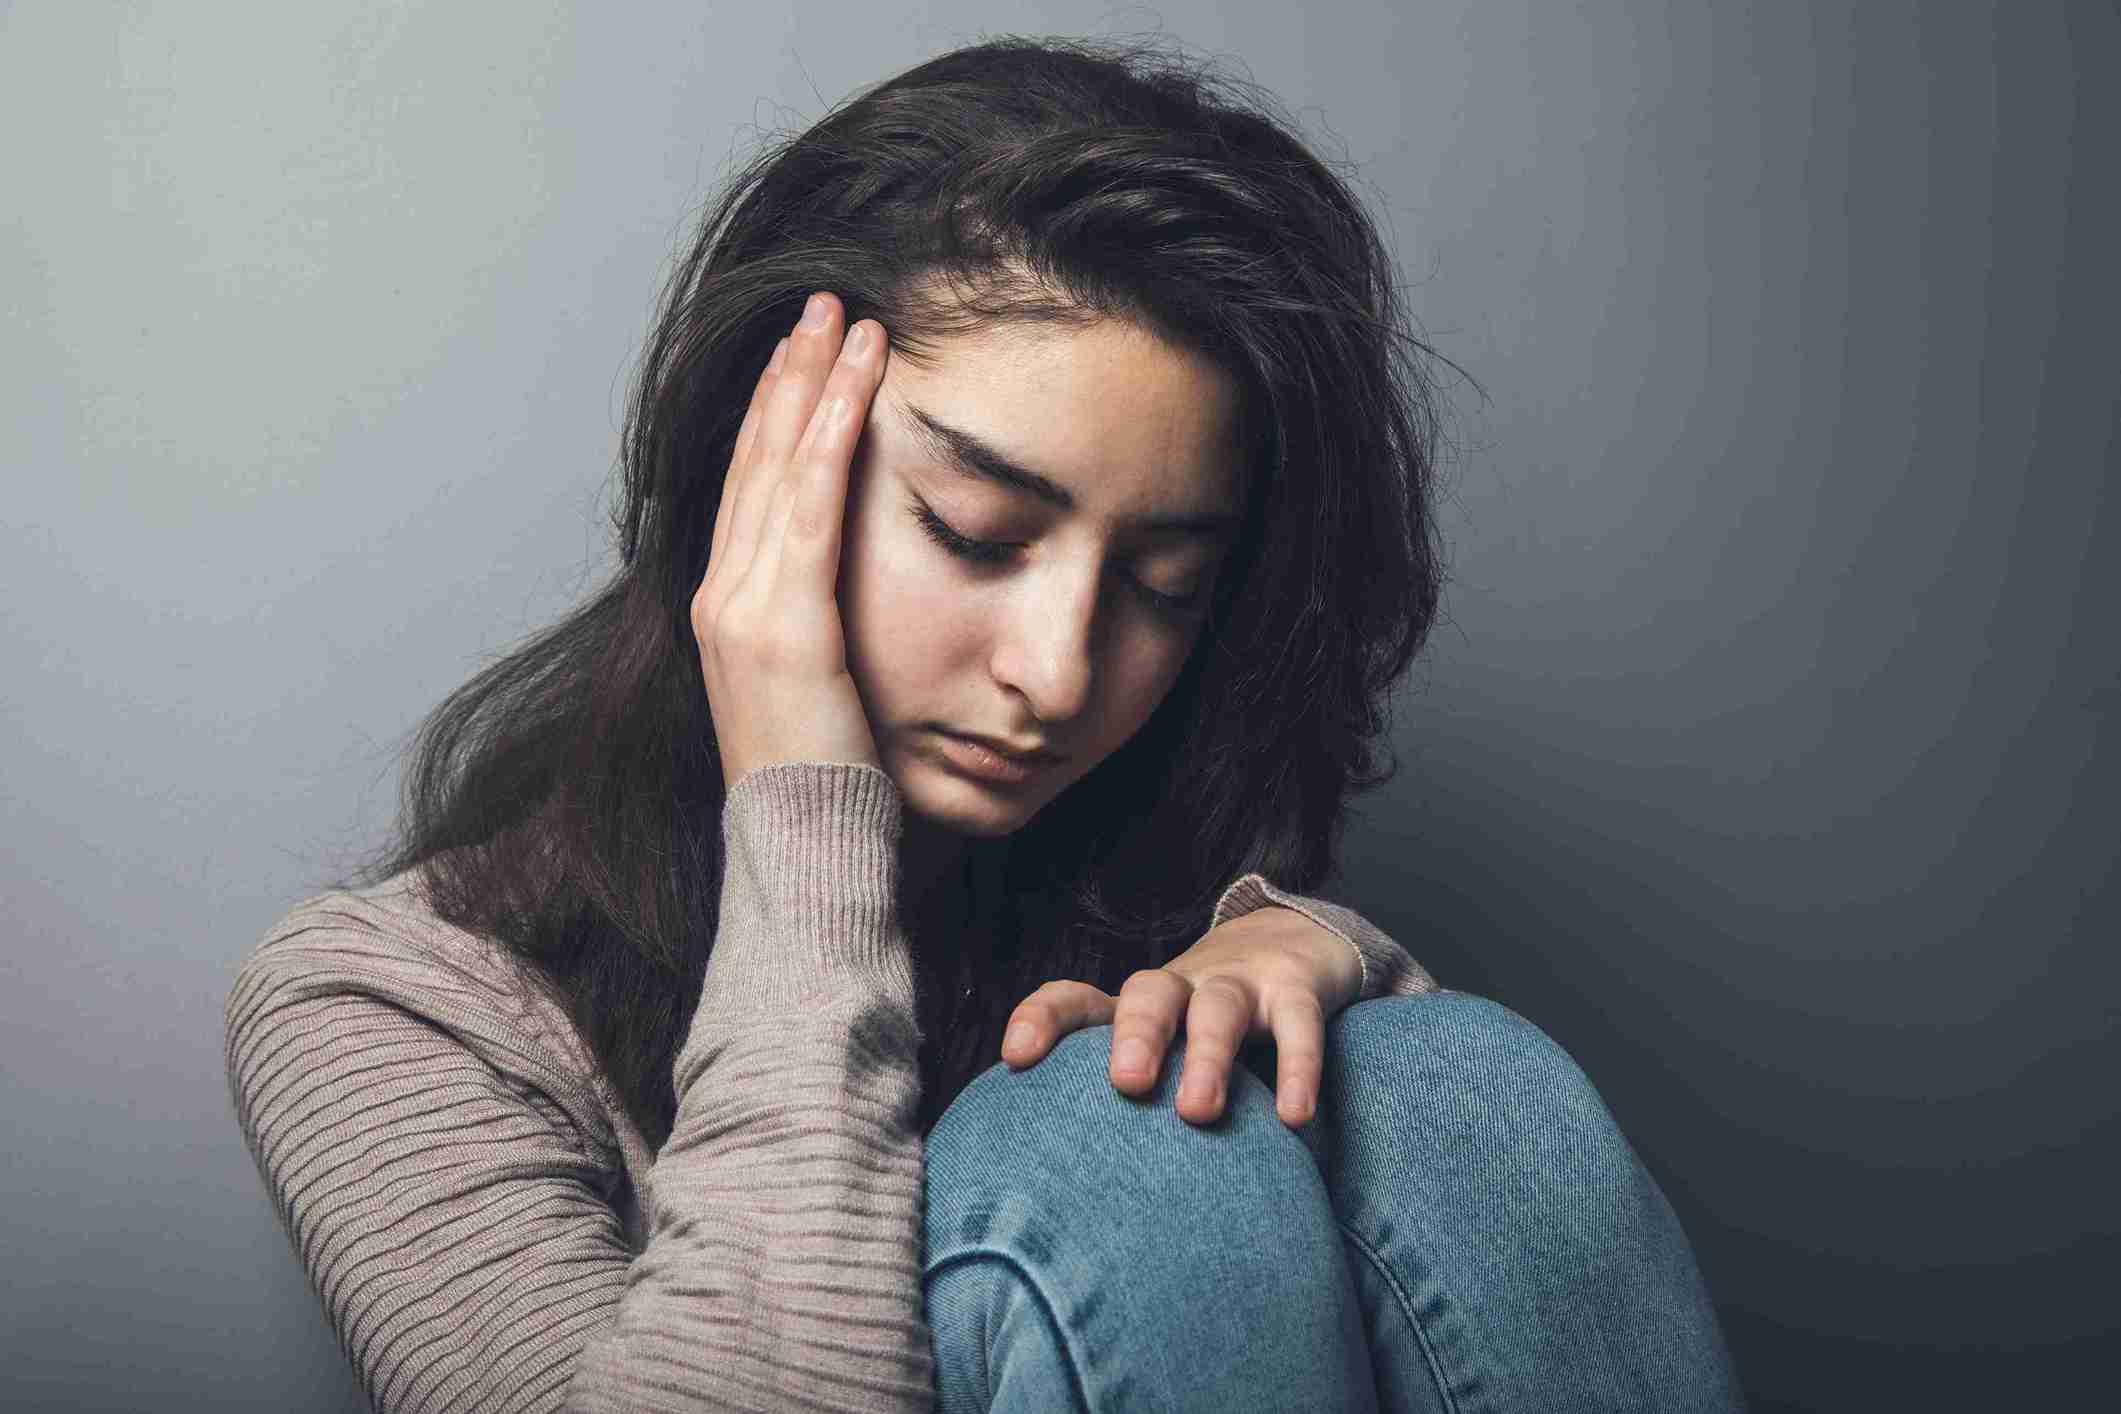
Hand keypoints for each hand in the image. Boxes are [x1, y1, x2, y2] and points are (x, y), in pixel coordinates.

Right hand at [695, 292, 888, 787]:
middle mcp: (722, 598)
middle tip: (822, 304)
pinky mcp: (784, 623)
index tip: (804, 354)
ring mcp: (744, 608)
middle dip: (789, 374)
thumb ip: (814, 631)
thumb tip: (849, 594)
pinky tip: (857, 382)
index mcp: (726, 610)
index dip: (774, 413)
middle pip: (754, 459)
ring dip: (815, 383)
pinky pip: (812, 505)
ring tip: (848, 320)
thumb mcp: (811, 691)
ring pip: (779, 466)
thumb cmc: (824, 784)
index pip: (749, 488)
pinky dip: (832, 434)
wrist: (805, 853)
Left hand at [999, 905, 1363, 1128]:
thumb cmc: (1208, 1023)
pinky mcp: (1297, 991)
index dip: (1044, 1020)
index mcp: (1138, 1007)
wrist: (1295, 940)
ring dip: (1207, 1055)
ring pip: (1218, 1008)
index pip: (1078, 1001)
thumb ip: (1124, 1105)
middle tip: (1128, 1084)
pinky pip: (1299, 1025)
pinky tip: (1293, 1117)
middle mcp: (1183, 990)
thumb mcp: (1166, 1048)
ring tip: (1198, 1111)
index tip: (1016, 1058)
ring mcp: (1241, 986)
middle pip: (1150, 995)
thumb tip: (1071, 1195)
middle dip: (1137, 1035)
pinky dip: (1297, 1067)